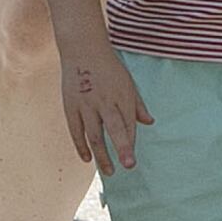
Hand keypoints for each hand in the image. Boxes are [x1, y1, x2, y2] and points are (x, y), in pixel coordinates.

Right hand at [60, 38, 153, 170]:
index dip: (130, 142)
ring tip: (109, 172)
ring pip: (94, 135)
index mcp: (122, 95)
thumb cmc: (109, 66)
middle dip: (122, 148)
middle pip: (114, 129)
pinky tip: (87, 159)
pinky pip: (76, 131)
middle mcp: (105, 101)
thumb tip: (150, 122)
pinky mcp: (71, 106)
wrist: (82, 48)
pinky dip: (81, 146)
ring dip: (102, 155)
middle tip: (128, 166)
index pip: (128, 123)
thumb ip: (138, 104)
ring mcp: (87, 104)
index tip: (131, 160)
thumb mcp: (128, 82)